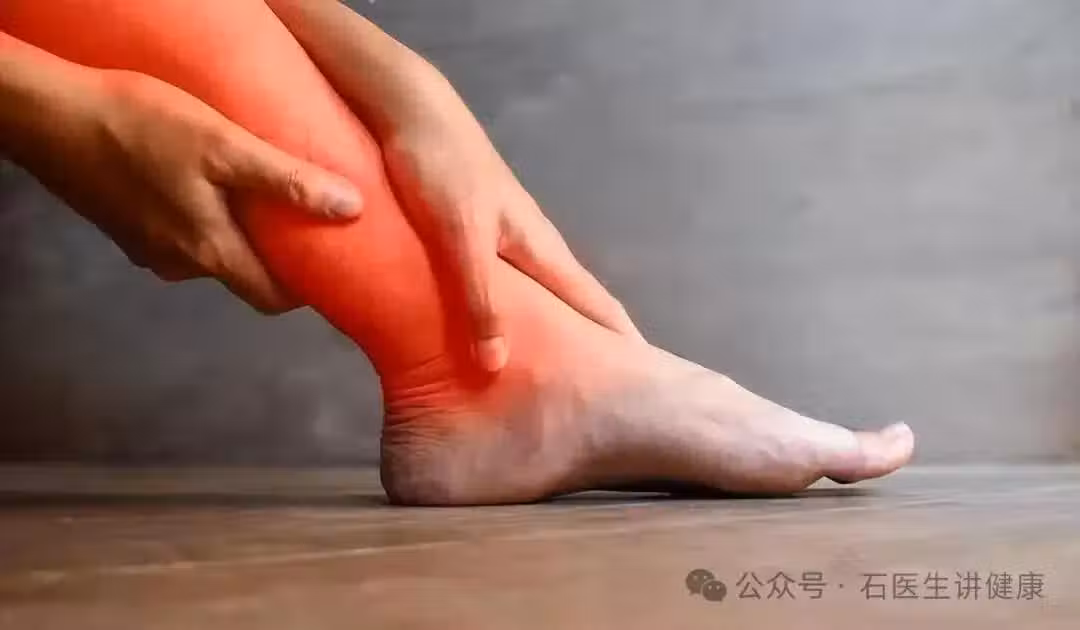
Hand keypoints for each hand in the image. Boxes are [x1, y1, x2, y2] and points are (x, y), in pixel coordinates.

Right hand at [22, 68, 361, 312]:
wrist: (51, 116)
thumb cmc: (142, 127)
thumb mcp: (226, 147)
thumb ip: (288, 181)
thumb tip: (352, 209)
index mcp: (210, 254)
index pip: (274, 299)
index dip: (308, 288)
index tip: (333, 259)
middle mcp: (180, 266)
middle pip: (246, 277)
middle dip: (278, 257)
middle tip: (305, 221)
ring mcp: (150, 251)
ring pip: (213, 254)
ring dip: (240, 234)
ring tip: (262, 195)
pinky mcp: (129, 230)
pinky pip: (183, 236)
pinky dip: (205, 220)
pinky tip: (210, 185)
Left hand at [380, 85, 643, 370]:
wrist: (409, 108)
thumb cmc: (441, 169)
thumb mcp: (460, 238)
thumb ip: (479, 299)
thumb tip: (498, 364)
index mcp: (541, 247)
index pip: (595, 301)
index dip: (622, 339)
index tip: (646, 378)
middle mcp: (531, 244)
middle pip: (575, 299)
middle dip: (594, 341)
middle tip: (604, 389)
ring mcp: (504, 236)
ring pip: (541, 290)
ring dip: (555, 326)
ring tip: (556, 368)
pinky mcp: (474, 229)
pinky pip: (505, 282)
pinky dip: (514, 309)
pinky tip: (496, 325)